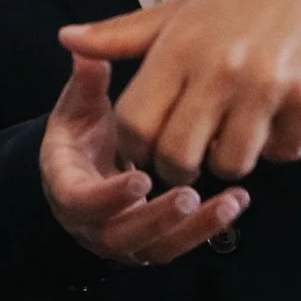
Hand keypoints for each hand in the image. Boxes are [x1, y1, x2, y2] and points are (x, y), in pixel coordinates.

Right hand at [40, 54, 245, 266]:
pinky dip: (205, 228)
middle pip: (120, 235)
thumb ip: (86, 83)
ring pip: (155, 249)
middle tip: (188, 196)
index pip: (80, 201)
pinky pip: (176, 245)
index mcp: (67, 186)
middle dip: (157, 219)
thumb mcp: (79, 104)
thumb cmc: (83, 131)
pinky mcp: (149, 243)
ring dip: (192, 229)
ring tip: (226, 203)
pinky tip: (233, 204)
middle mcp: (90, 223)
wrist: (87, 163)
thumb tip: (83, 52)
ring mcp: (122, 238)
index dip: (109, 196)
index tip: (141, 179)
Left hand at [58, 0, 300, 186]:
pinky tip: (274, 117)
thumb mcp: (177, 11)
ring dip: (229, 156)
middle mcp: (221, 68)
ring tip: (234, 127)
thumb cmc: (242, 0)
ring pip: (231, 165)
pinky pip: (281, 155)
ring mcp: (268, 87)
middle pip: (179, 157)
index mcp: (180, 46)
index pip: (135, 124)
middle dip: (179, 166)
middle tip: (189, 150)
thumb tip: (67, 40)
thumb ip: (121, 35)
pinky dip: (276, 147)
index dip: (135, 145)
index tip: (147, 143)